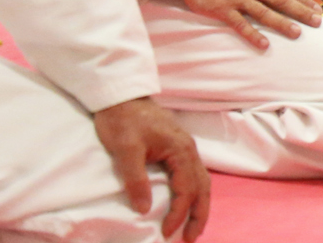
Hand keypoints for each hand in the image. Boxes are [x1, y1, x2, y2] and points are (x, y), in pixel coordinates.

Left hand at [93, 98, 209, 242]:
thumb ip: (135, 179)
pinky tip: (188, 201)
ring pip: (201, 180)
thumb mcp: (125, 149)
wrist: (120, 94)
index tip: (166, 233)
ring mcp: (185, 147)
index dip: (178, 214)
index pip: (186, 189)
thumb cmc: (122, 120)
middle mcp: (188, 149)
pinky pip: (194, 173)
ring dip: (199, 205)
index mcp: (180, 149)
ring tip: (193, 227)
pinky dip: (194, 192)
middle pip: (202, 187)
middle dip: (199, 215)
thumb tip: (144, 209)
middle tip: (191, 239)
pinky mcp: (177, 146)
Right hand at [147, 0, 320, 49]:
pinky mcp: (224, 9)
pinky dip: (253, 35)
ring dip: (282, 23)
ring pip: (265, 13)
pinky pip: (241, 24)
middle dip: (301, 12)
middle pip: (281, 0)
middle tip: (317, 22)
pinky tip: (264, 45)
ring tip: (297, 33)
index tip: (317, 8)